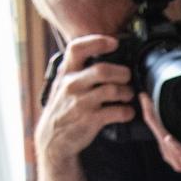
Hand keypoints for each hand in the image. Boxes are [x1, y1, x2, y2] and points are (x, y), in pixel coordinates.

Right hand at [34, 34, 136, 161]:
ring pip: (113, 90)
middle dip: (122, 73)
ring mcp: (81, 103)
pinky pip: (117, 112)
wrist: (52, 138)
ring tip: (128, 95)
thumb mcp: (62, 85)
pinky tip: (127, 112)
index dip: (97, 42)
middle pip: (102, 70)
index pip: (77, 48)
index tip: (113, 42)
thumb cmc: (62, 109)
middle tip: (127, 77)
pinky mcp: (91, 120)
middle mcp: (72, 85)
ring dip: (127, 92)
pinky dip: (127, 112)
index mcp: (66, 73)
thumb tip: (99, 57)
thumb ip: (77, 71)